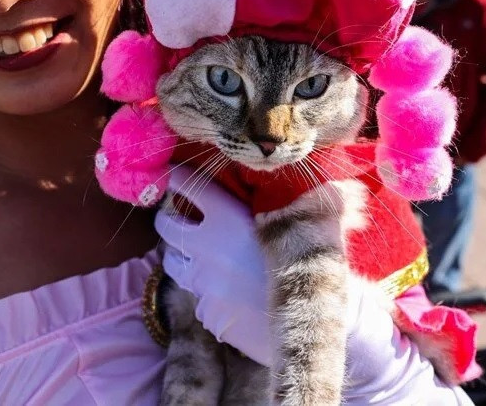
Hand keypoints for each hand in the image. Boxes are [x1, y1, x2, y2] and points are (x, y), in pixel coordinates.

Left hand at [155, 166, 472, 404]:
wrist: (317, 319)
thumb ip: (282, 196)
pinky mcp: (208, 313)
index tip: (175, 175)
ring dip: (184, 256)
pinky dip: (208, 293)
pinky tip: (230, 293)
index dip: (178, 178)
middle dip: (170, 218)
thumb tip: (287, 167)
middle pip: (167, 225)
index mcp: (226, 217)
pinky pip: (198, 298)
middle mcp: (207, 248)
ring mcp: (203, 283)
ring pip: (174, 263)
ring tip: (200, 256)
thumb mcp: (300, 221)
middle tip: (178, 217)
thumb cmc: (315, 264)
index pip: (187, 187)